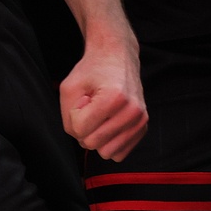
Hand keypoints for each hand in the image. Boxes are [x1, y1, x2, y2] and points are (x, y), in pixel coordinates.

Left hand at [60, 34, 146, 160]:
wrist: (117, 57)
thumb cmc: (93, 70)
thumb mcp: (69, 87)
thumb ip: (67, 115)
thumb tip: (80, 136)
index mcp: (113, 97)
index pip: (80, 129)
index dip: (74, 114)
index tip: (83, 99)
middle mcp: (132, 111)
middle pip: (92, 143)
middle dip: (85, 127)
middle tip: (91, 106)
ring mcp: (140, 120)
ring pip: (107, 153)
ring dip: (97, 135)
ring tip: (100, 114)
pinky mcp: (143, 128)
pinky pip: (119, 153)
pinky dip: (109, 142)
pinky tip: (109, 122)